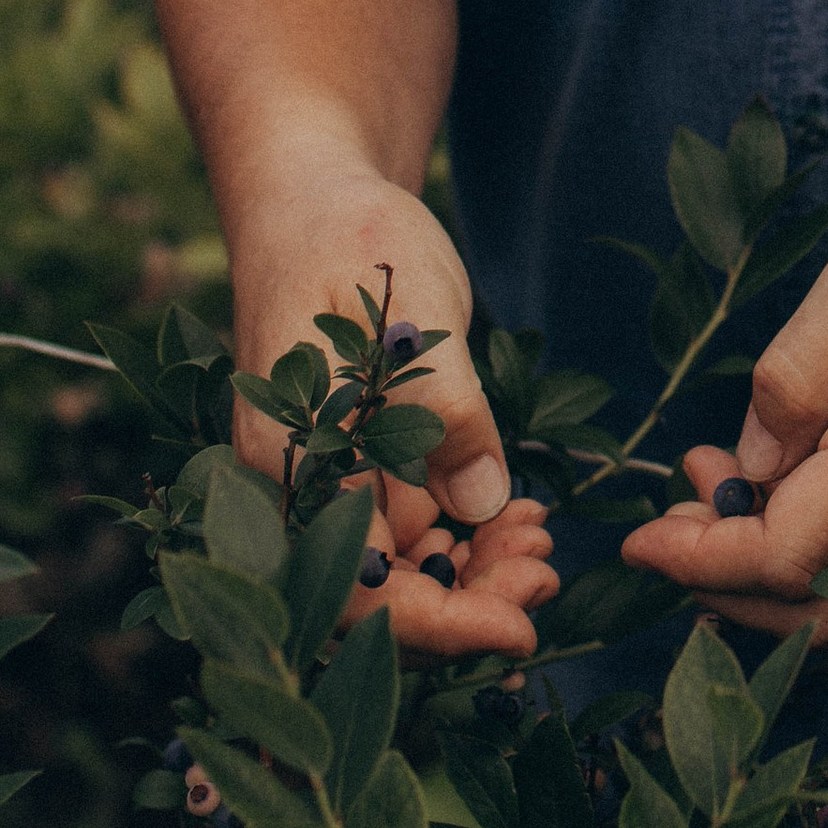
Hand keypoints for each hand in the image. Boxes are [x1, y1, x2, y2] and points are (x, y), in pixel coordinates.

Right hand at [228, 146, 546, 654]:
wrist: (317, 198)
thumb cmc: (355, 244)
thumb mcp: (412, 313)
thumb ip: (444, 410)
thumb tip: (479, 505)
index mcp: (282, 458)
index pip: (356, 588)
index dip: (439, 624)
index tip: (519, 629)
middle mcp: (288, 487)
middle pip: (376, 597)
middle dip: (467, 602)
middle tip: (544, 570)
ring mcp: (316, 481)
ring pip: (394, 572)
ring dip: (470, 573)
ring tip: (537, 539)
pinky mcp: (351, 471)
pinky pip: (401, 532)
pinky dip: (459, 538)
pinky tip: (512, 518)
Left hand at [619, 167, 827, 633]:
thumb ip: (796, 376)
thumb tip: (749, 466)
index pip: (784, 558)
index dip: (700, 562)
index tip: (639, 537)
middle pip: (813, 609)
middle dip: (722, 587)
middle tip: (671, 511)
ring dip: (767, 574)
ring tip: (715, 484)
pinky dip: (817, 555)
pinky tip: (782, 481)